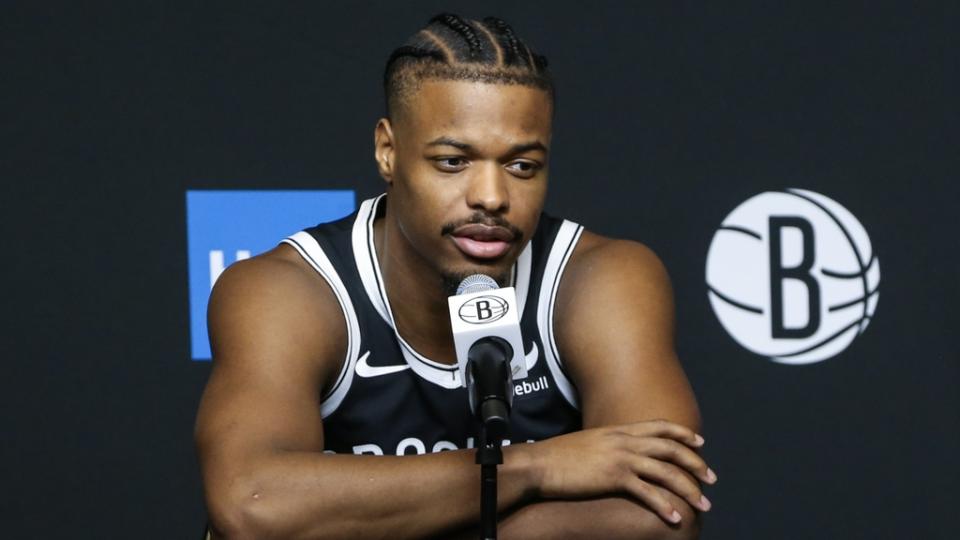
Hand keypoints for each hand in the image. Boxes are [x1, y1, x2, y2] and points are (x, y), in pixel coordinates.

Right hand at [520, 419, 716, 523]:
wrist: (539, 464)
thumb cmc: (557, 457)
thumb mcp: (588, 443)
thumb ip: (607, 446)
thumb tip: (617, 456)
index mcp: (617, 430)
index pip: (659, 427)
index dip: (683, 433)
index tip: (700, 442)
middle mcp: (623, 441)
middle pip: (670, 448)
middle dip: (695, 463)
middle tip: (711, 478)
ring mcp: (620, 458)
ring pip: (665, 471)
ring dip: (688, 488)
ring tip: (703, 504)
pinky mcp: (614, 477)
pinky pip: (648, 493)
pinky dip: (666, 505)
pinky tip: (676, 517)